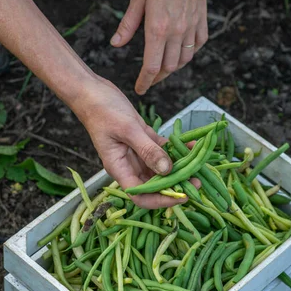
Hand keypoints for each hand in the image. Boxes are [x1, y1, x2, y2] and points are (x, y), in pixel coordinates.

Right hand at [73, 76, 186, 208]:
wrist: (91, 91)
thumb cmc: (102, 110)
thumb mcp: (127, 129)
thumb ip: (148, 150)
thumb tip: (167, 170)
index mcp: (119, 168)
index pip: (141, 194)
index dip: (161, 200)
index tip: (182, 196)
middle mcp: (129, 164)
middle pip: (154, 184)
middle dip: (175, 185)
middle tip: (197, 181)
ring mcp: (137, 152)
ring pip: (161, 167)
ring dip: (179, 168)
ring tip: (199, 165)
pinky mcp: (144, 139)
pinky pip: (163, 149)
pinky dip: (177, 149)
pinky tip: (191, 146)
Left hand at [110, 0, 208, 94]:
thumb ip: (128, 25)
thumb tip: (116, 44)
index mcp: (158, 28)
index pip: (151, 66)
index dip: (145, 81)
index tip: (141, 89)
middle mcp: (177, 31)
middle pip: (168, 67)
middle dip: (157, 77)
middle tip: (149, 79)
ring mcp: (192, 26)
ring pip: (184, 59)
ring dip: (173, 67)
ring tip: (163, 68)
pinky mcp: (202, 20)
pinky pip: (198, 44)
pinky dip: (189, 52)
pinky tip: (182, 51)